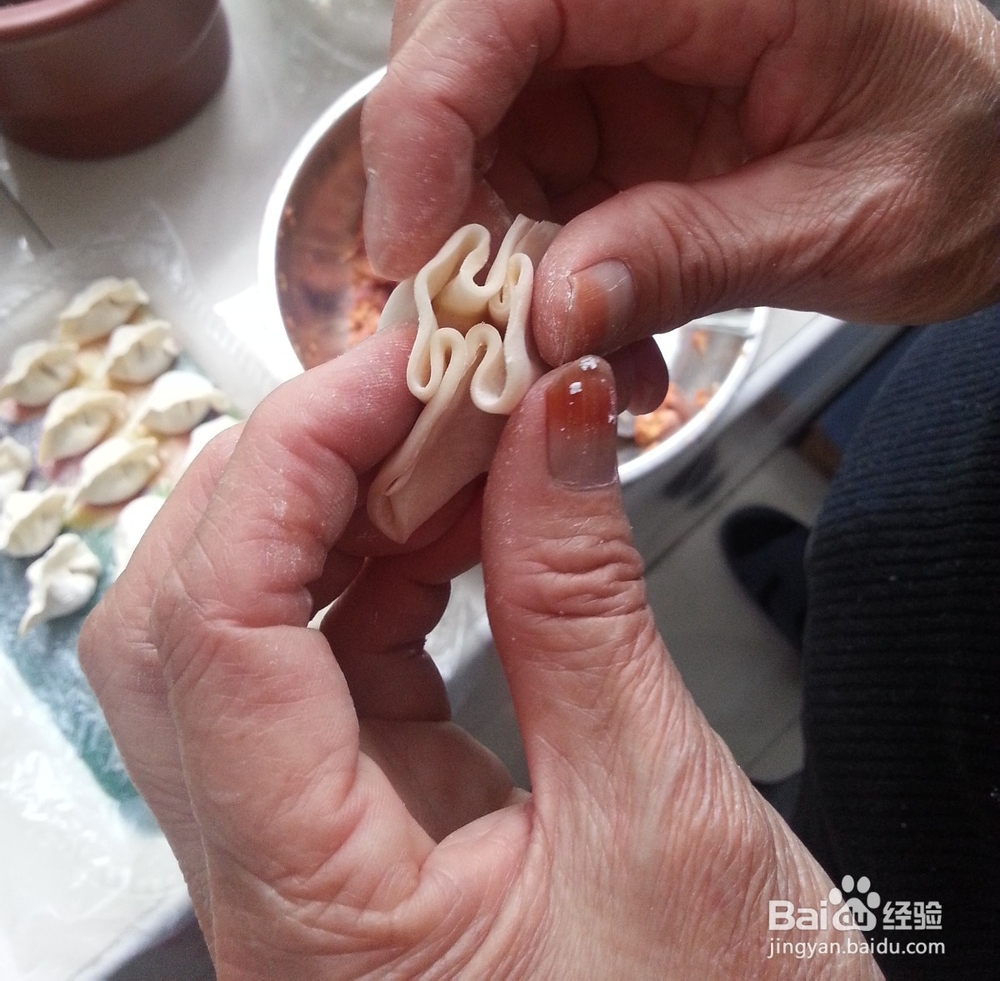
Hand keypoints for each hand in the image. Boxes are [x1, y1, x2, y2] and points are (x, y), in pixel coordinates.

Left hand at [81, 331, 878, 978]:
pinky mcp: (371, 828)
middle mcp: (276, 891)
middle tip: (414, 377)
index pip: (219, 635)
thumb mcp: (667, 822)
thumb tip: (551, 422)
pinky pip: (334, 663)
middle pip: (186, 624)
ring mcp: (314, 857)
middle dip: (291, 470)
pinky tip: (461, 514)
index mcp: (312, 922)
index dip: (294, 463)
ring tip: (453, 428)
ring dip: (343, 508)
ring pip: (250, 633)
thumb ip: (585, 602)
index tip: (397, 362)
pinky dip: (387, 565)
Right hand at [361, 0, 999, 365]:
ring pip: (490, 95)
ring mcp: (651, 30)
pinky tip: (580, 311)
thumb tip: (546, 314)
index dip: (430, 105)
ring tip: (537, 328)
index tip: (411, 240)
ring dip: (485, 216)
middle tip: (455, 293)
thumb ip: (692, 257)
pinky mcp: (640, 89)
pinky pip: (540, 151)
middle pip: (476, 19)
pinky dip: (533, 239)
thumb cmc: (984, 169)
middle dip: (438, 163)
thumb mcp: (853, 228)